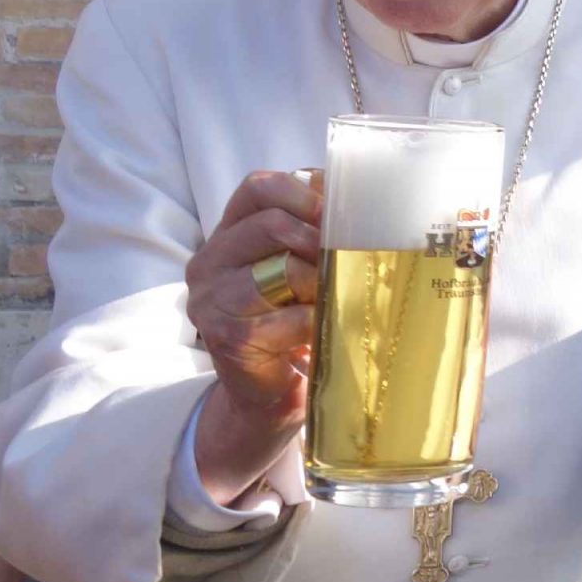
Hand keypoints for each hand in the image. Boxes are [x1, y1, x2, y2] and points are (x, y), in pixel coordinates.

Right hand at [185, 169, 322, 500]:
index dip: (302, 191)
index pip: (257, 187)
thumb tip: (373, 197)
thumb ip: (315, 232)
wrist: (268, 393)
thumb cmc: (293, 319)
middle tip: (353, 257)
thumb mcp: (300, 267)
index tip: (340, 209)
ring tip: (339, 295)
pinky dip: (321, 319)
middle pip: (271, 223)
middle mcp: (209, 263)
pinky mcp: (227, 338)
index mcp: (227, 234)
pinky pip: (291, 317)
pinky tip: (330, 327)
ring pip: (283, 269)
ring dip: (324, 281)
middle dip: (322, 238)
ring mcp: (212, 302)